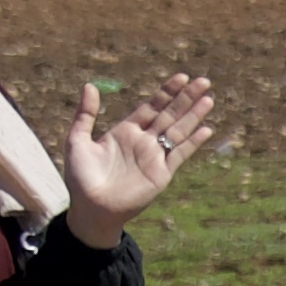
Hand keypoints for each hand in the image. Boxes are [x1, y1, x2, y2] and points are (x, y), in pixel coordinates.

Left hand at [58, 69, 219, 242]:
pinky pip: (180, 154)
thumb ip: (85, 114)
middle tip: (203, 80)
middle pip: (170, 114)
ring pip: (178, 130)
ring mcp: (154, 157)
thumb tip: (90, 85)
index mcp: (126, 131)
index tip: (181, 77)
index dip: (167, 92)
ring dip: (194, 115)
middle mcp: (144, 142)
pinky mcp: (161, 174)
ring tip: (208, 98)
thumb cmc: (80, 178)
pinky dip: (193, 142)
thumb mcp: (77, 140)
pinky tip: (206, 129)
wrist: (91, 208)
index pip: (152, 106)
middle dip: (186, 98)